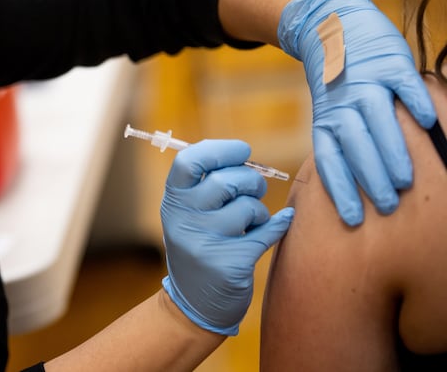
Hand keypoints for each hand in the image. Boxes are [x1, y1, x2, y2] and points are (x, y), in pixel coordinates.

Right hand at [161, 139, 293, 335]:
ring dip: (259, 211)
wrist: (194, 303)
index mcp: (172, 202)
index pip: (190, 161)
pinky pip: (267, 233)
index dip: (220, 149)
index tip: (242, 152)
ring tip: (252, 222)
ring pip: (248, 208)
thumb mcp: (189, 213)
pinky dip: (278, 226)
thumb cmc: (199, 244)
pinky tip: (280, 224)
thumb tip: (244, 155)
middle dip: (250, 181)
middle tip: (255, 190)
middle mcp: (183, 221)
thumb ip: (206, 183)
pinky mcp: (229, 266)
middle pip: (226, 180)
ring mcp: (204, 244)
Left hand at [278, 0, 436, 225]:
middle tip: (387, 206)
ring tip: (406, 179)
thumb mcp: (331, 111)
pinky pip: (402, 84)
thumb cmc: (339, 83)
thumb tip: (361, 184)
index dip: (340, 189)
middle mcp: (342, 103)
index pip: (330, 160)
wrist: (331, 28)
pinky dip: (414, 101)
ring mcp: (365, 82)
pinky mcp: (387, 63)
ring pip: (377, 118)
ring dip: (391, 149)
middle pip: (354, 144)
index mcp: (326, 120)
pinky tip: (430, 121)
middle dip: (369, 177)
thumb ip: (345, 142)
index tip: (351, 220)